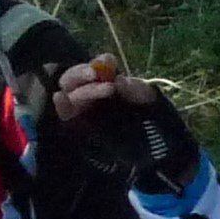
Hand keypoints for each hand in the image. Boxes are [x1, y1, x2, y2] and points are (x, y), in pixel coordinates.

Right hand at [50, 58, 200, 194]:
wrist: (158, 157)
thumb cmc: (156, 126)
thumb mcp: (151, 103)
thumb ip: (137, 90)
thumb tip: (119, 81)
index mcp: (108, 86)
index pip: (94, 70)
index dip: (98, 63)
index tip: (108, 61)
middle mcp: (91, 98)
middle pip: (74, 79)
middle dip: (81, 74)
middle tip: (96, 74)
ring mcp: (81, 114)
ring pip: (69, 95)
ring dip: (82, 89)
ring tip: (107, 90)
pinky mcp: (74, 129)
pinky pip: (63, 114)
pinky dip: (60, 104)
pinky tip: (61, 98)